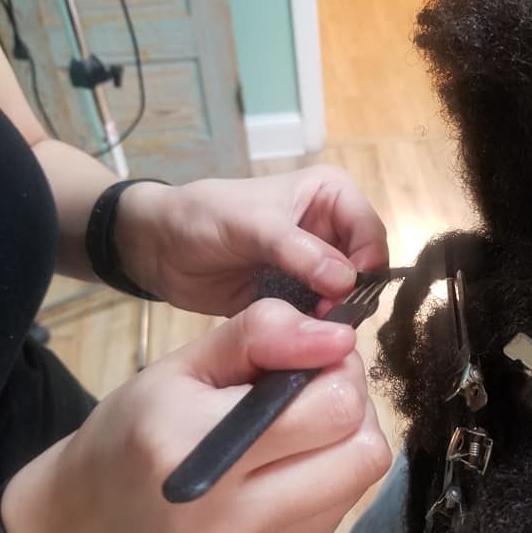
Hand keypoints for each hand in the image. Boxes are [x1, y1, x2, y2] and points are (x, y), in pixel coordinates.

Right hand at [3, 300, 391, 532]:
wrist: (95, 519)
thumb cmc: (137, 427)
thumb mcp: (183, 364)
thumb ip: (261, 335)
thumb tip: (340, 336)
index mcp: (199, 451)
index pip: (332, 408)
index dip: (336, 369)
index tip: (311, 357)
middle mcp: (230, 521)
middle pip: (363, 453)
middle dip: (351, 405)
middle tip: (313, 389)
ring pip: (360, 482)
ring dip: (344, 443)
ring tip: (297, 428)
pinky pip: (337, 513)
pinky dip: (326, 478)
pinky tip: (284, 468)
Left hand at [114, 166, 388, 314]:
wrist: (160, 247)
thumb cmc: (204, 217)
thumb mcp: (253, 225)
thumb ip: (300, 251)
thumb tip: (348, 281)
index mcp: (332, 195)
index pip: (371, 231)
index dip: (366, 262)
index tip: (344, 292)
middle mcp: (333, 229)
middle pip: (367, 269)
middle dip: (352, 295)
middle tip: (327, 317)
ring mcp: (318, 266)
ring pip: (348, 297)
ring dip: (335, 316)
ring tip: (311, 329)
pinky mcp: (300, 297)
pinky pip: (322, 317)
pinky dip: (316, 329)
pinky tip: (301, 338)